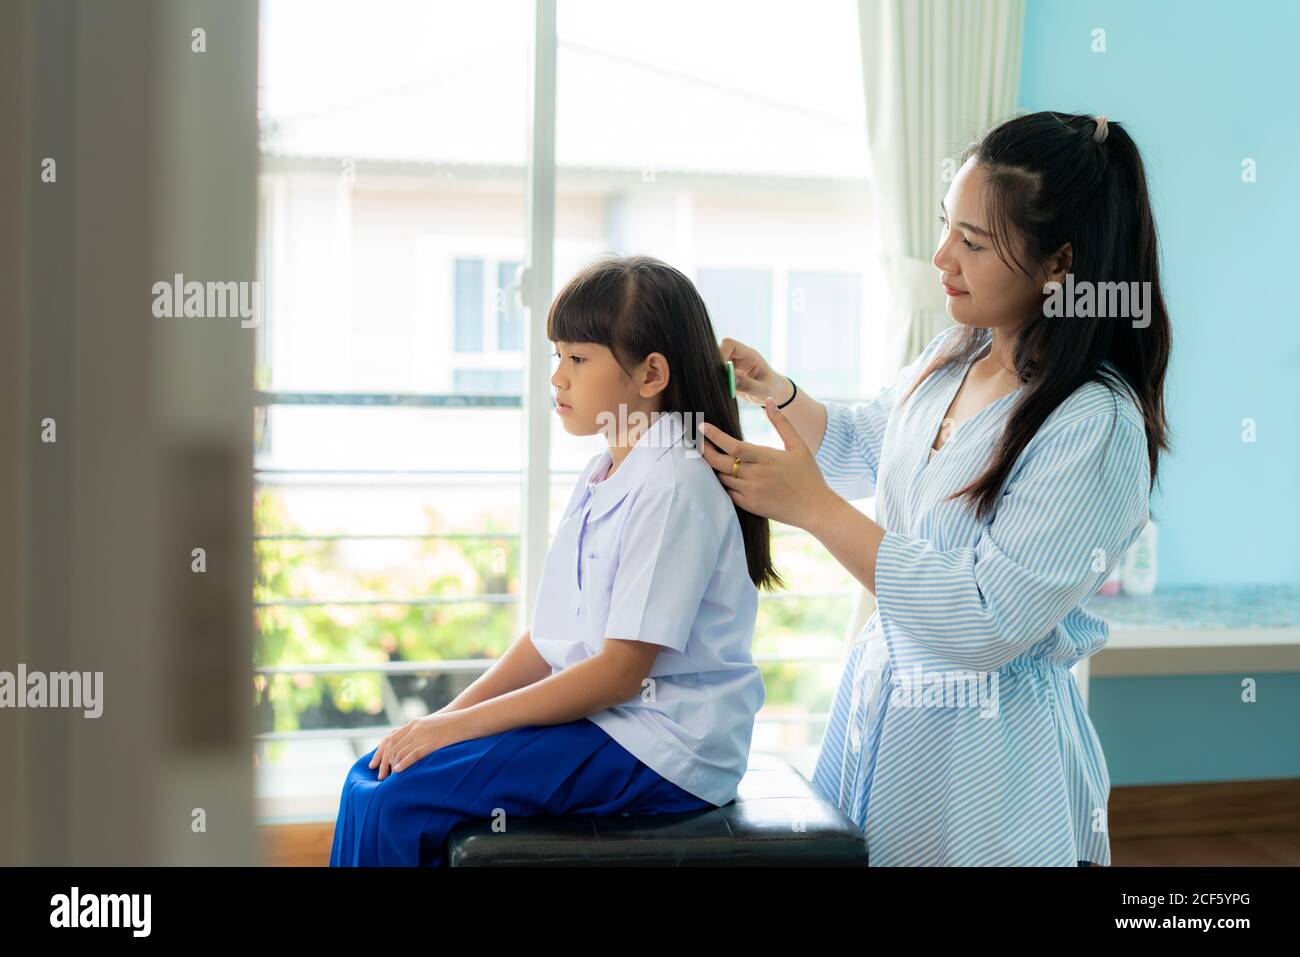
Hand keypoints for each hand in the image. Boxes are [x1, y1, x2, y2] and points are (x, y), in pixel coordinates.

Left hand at [368, 711, 467, 779]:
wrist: (468, 720)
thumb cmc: (452, 725)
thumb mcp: (431, 726)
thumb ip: (419, 733)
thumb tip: (410, 747)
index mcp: (413, 724)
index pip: (390, 739)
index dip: (380, 752)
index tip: (374, 764)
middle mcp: (415, 728)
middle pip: (392, 747)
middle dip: (383, 762)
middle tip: (380, 776)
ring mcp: (422, 735)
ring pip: (399, 752)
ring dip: (391, 765)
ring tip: (387, 777)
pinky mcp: (431, 743)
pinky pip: (412, 755)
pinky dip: (403, 763)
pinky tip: (398, 771)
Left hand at [698, 396, 834, 529]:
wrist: (815, 509)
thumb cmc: (809, 475)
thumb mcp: (799, 446)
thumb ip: (781, 423)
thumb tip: (770, 400)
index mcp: (767, 458)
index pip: (733, 446)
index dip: (714, 436)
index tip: (702, 427)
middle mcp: (756, 475)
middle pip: (721, 462)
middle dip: (705, 451)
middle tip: (696, 441)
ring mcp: (752, 492)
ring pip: (722, 477)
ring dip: (714, 466)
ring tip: (707, 455)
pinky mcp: (750, 505)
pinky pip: (728, 493)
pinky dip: (723, 483)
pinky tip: (721, 474)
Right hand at [719, 338, 793, 406]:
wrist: (775, 394)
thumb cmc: (773, 389)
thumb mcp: (764, 390)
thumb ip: (748, 385)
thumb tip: (731, 380)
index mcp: (750, 356)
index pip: (730, 345)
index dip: (721, 353)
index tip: (721, 370)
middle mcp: (740, 358)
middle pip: (720, 352)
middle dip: (716, 366)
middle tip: (720, 381)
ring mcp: (733, 366)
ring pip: (716, 364)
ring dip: (716, 375)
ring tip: (724, 387)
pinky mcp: (729, 375)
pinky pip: (718, 374)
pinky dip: (717, 382)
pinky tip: (724, 390)